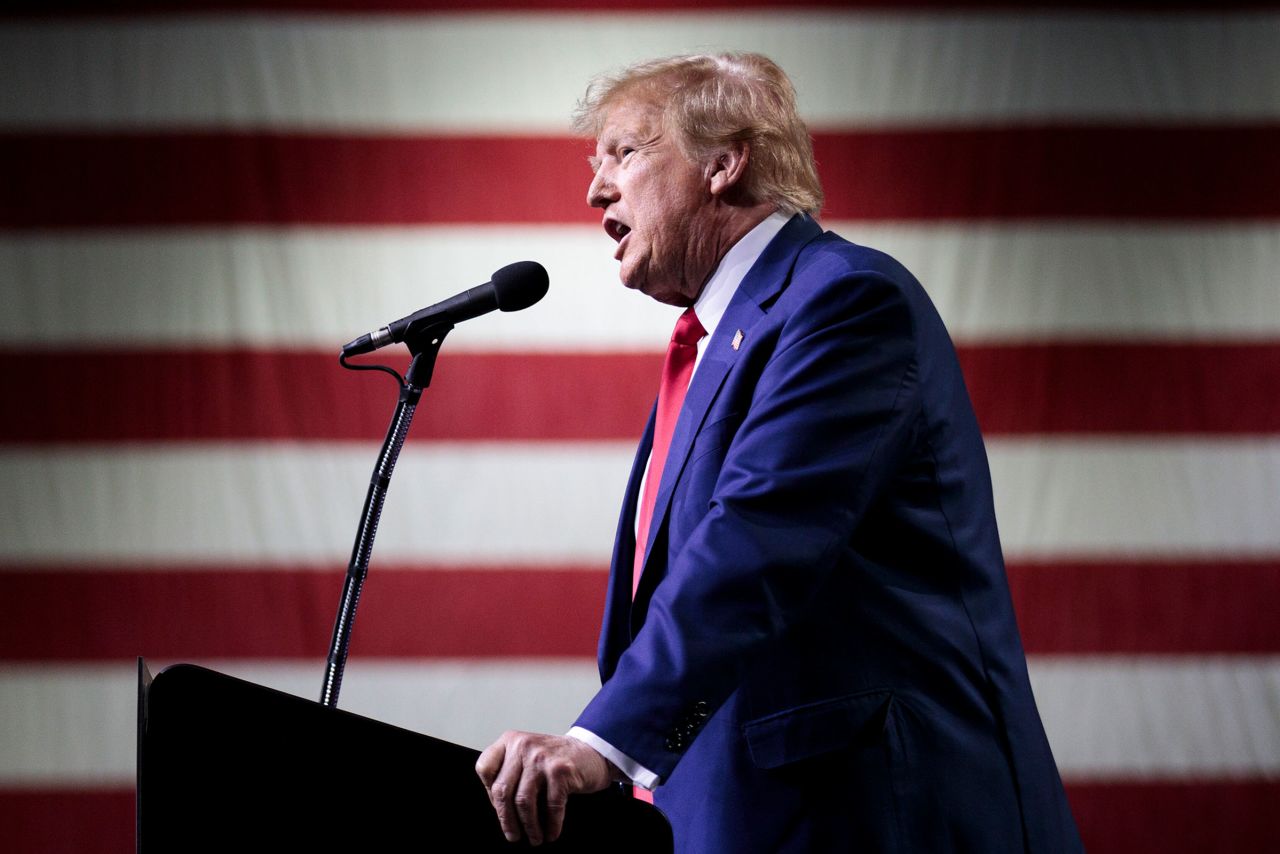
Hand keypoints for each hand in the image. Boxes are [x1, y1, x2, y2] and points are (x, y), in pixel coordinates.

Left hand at [475, 731, 615, 845]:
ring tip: (534, 837)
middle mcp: (523, 745)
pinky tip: (551, 832)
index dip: (489, 795)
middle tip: (513, 835)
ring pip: (523, 802)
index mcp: (510, 740)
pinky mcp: (560, 771)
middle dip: (507, 820)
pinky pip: (550, 806)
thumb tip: (499, 810)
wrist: (592, 751)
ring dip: (529, 827)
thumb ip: (510, 772)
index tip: (500, 809)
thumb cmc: (557, 759)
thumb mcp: (527, 755)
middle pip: (502, 790)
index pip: (485, 769)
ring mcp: (541, 757)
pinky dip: (551, 825)